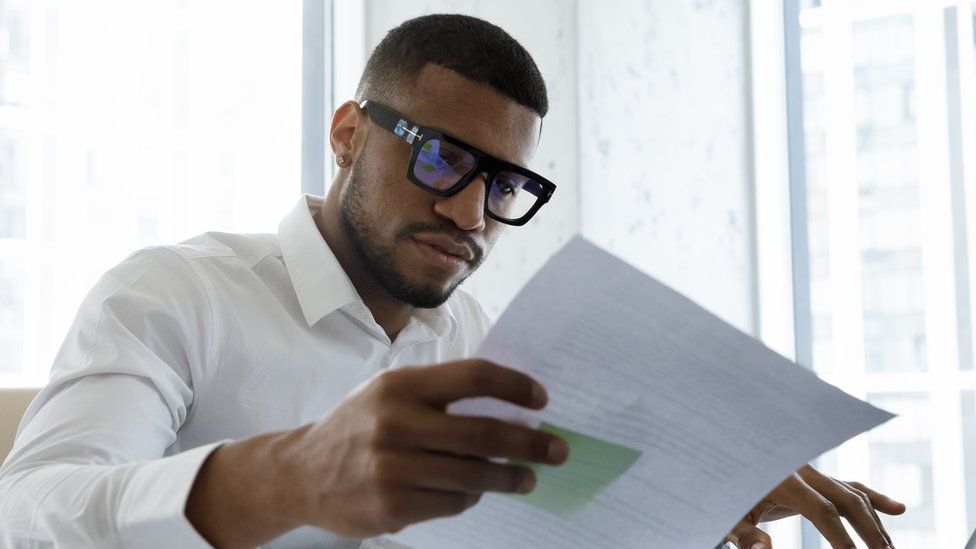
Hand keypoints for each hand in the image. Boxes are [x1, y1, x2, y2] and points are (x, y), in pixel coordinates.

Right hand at [277, 359, 568, 537]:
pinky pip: (452, 503)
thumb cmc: (359, 427)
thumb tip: (509, 407)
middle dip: (530, 442)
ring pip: (473, 475)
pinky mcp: (391, 505)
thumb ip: (440, 396)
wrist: (301, 473)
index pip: (472, 377)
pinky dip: (472, 498)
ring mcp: (390, 468)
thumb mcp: (390, 394)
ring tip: (528, 478)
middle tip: (557, 449)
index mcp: (400, 386)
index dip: (514, 386)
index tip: (541, 399)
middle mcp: (394, 423)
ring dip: (510, 477)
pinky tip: (476, 492)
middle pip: (482, 432)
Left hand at [725, 464, 905, 548]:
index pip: (822, 511)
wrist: (723, 462)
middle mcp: (803, 470)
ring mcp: (811, 471)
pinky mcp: (815, 477)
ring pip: (854, 493)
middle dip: (871, 531)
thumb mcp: (729, 517)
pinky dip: (873, 497)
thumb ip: (746, 535)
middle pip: (848, 499)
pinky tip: (899, 509)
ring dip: (876, 521)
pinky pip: (849, 485)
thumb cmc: (724, 494)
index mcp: (783, 479)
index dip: (841, 538)